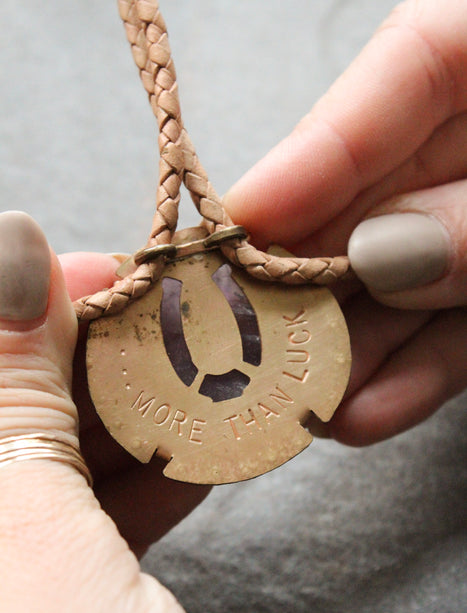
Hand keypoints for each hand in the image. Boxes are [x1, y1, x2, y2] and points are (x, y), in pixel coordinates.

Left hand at [0, 212, 218, 612]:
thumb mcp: (26, 546)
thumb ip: (9, 396)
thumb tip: (9, 249)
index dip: (26, 301)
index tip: (111, 274)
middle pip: (13, 406)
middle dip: (93, 352)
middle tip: (180, 322)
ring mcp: (4, 572)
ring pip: (55, 459)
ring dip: (135, 411)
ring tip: (208, 374)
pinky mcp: (44, 612)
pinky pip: (88, 518)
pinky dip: (149, 477)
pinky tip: (204, 444)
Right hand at [224, 0, 466, 445]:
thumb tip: (386, 254)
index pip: (412, 68)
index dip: (322, 146)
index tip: (248, 215)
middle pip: (384, 192)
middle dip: (315, 268)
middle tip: (246, 326)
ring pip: (409, 282)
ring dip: (352, 347)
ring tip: (294, 397)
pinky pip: (455, 335)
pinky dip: (414, 376)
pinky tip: (365, 413)